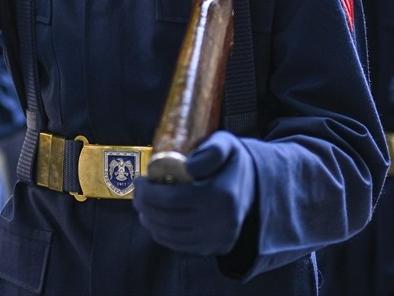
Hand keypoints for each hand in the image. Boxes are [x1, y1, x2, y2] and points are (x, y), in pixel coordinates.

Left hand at [134, 131, 255, 255]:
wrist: (256, 187)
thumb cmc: (233, 162)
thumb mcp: (226, 144)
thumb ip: (211, 149)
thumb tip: (188, 166)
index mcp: (221, 194)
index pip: (172, 199)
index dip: (148, 193)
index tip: (139, 180)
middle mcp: (220, 221)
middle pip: (167, 219)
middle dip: (144, 206)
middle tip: (137, 194)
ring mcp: (216, 238)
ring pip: (170, 235)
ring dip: (150, 222)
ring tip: (144, 207)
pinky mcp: (213, 249)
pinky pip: (179, 246)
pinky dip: (162, 235)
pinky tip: (156, 222)